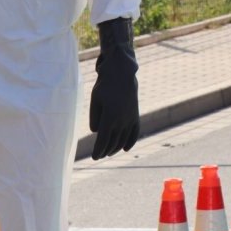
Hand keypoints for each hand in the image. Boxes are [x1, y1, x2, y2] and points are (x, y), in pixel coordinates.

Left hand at [90, 18, 139, 159]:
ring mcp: (130, 118)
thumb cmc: (105, 85)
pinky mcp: (135, 115)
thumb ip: (94, 118)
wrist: (122, 73)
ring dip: (116, 148)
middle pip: (113, 142)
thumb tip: (96, 132)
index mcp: (109, 117)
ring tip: (109, 152)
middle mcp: (121, 120)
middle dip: (105, 151)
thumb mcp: (95, 100)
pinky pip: (134, 132)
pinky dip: (130, 142)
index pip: (103, 141)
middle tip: (99, 155)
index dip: (98, 150)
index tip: (95, 157)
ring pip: (123, 139)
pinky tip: (126, 149)